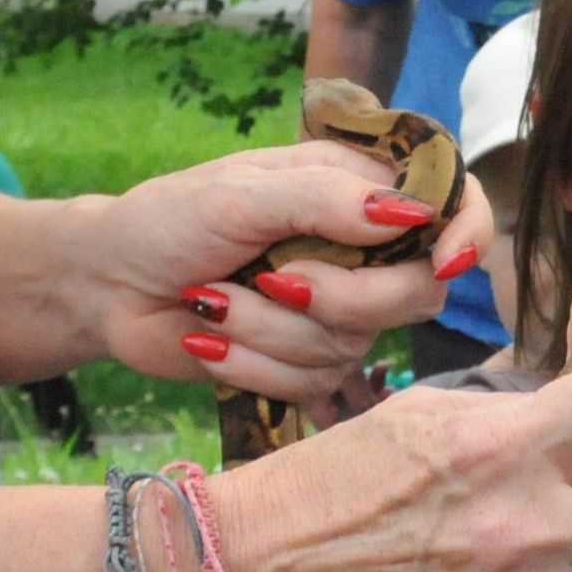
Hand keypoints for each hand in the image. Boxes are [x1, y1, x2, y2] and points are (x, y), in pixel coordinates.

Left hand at [86, 140, 496, 398]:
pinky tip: (209, 340)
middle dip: (344, 298)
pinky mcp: (303, 364)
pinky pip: (310, 383)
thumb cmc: (169, 219)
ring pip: (353, 344)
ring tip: (212, 301)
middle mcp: (362, 251)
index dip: (465, 234)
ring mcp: (336, 312)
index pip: (451, 203)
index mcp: (356, 189)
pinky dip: (251, 363)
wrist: (106, 286)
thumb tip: (407, 212)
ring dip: (269, 330)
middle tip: (275, 279)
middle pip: (418, 292)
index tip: (443, 263)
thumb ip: (324, 199)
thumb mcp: (239, 192)